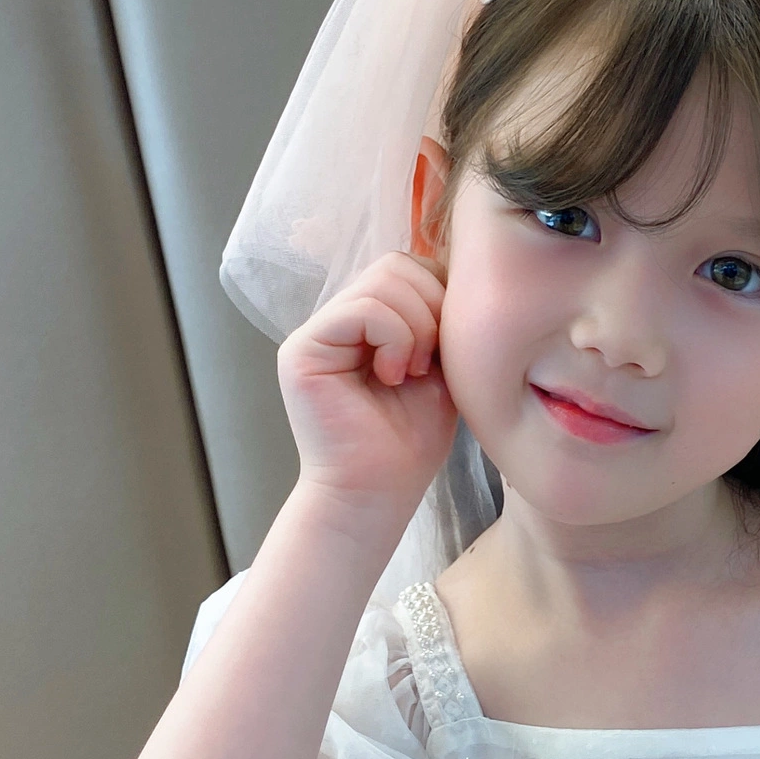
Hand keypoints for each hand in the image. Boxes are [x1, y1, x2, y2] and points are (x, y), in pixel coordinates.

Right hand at [275, 250, 459, 517]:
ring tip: (410, 372)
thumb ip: (439, 318)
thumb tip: (457, 275)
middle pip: (396, 264)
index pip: (410, 267)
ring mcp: (317, 331)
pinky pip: (361, 310)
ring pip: (382, 281)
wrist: (378, 493)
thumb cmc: (410, 440)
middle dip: (431, 309)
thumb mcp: (441, 366)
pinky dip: (394, 337)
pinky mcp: (302, 349)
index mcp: (370, 319)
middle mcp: (338, 318)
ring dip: (415, 327)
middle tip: (429, 362)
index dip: (441, 297)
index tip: (447, 349)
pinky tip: (392, 375)